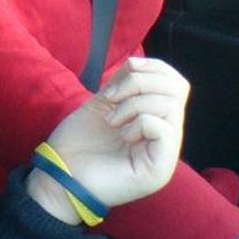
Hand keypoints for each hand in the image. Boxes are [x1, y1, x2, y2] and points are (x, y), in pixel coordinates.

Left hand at [27, 57, 188, 222]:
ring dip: (134, 104)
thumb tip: (137, 63)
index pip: (176, 83)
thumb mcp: (102, 103)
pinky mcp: (160, 169)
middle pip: (178, 88)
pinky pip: (164, 129)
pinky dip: (139, 123)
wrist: (60, 176)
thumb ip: (123, 83)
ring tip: (112, 120)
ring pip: (171, 106)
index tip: (127, 67)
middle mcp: (166, 137)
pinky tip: (122, 135)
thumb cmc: (78, 145)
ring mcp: (166, 154)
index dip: (155, 67)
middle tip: (111, 97)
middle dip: (140, 82)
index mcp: (155, 121)